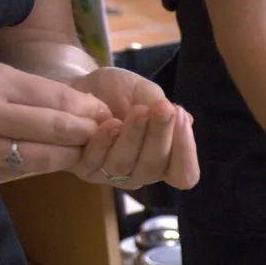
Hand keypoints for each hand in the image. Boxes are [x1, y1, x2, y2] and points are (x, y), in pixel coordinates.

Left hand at [65, 68, 200, 191]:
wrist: (80, 89)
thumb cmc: (118, 93)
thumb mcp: (145, 92)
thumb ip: (162, 107)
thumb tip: (185, 119)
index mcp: (163, 160)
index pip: (184, 174)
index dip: (185, 151)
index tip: (180, 116)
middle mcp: (140, 173)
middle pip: (154, 168)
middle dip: (160, 136)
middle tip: (162, 108)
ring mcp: (111, 175)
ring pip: (125, 166)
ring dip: (134, 137)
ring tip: (138, 111)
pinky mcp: (84, 168)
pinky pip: (95, 161)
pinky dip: (104, 141)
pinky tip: (110, 122)